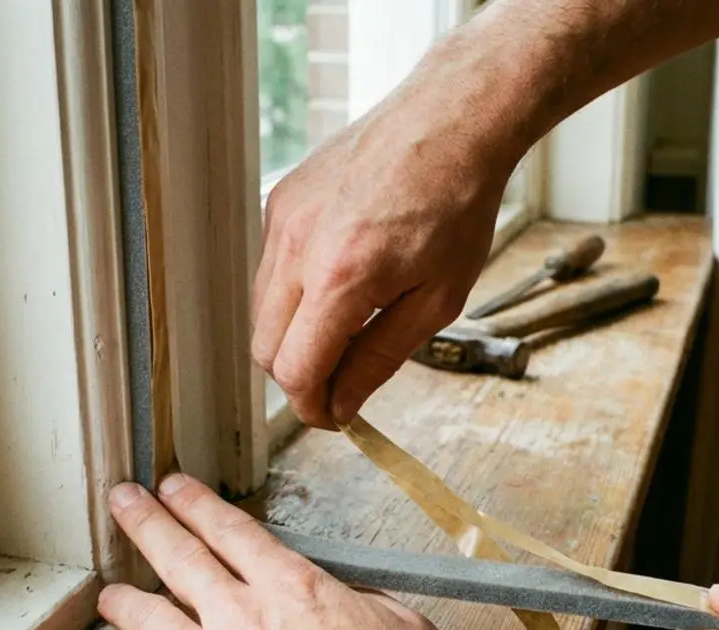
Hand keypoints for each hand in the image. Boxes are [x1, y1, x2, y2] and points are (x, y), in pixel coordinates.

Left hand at [64, 475, 467, 629]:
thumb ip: (369, 605)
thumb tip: (355, 602)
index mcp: (292, 589)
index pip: (231, 532)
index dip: (196, 505)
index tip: (174, 487)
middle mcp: (239, 617)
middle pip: (178, 557)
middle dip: (146, 523)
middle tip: (123, 502)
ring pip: (144, 618)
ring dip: (120, 601)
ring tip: (106, 594)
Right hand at [252, 98, 516, 427]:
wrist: (450, 123)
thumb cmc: (457, 206)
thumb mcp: (436, 301)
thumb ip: (379, 359)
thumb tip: (342, 406)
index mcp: (341, 278)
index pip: (295, 371)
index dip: (313, 407)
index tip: (335, 417)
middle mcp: (298, 246)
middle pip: (265, 349)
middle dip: (299, 377)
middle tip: (341, 381)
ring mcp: (282, 219)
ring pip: (261, 311)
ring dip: (295, 334)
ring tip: (349, 324)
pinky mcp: (280, 199)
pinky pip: (270, 268)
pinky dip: (295, 291)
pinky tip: (341, 277)